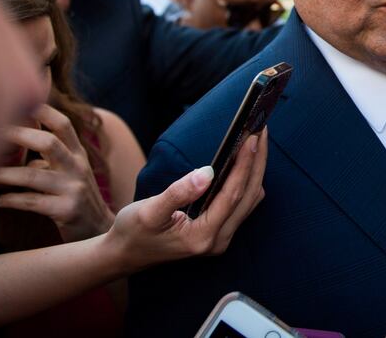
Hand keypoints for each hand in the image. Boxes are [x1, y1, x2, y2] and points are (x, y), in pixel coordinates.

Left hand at [0, 104, 114, 241]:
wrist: (98, 230)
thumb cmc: (75, 197)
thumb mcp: (69, 172)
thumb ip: (47, 158)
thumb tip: (13, 147)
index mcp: (78, 154)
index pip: (63, 125)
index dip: (43, 112)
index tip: (18, 103)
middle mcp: (78, 167)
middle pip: (48, 142)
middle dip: (17, 136)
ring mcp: (74, 189)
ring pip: (32, 176)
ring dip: (3, 175)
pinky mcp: (67, 211)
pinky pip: (32, 202)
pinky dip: (11, 199)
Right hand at [102, 130, 267, 272]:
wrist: (124, 255)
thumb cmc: (133, 232)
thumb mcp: (149, 211)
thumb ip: (178, 193)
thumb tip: (207, 172)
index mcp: (202, 237)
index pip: (233, 194)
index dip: (245, 164)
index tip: (252, 137)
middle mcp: (218, 241)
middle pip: (249, 195)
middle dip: (258, 161)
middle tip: (261, 129)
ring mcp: (221, 238)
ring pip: (250, 199)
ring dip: (255, 169)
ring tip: (257, 139)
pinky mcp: (219, 232)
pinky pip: (242, 204)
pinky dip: (247, 180)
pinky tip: (246, 161)